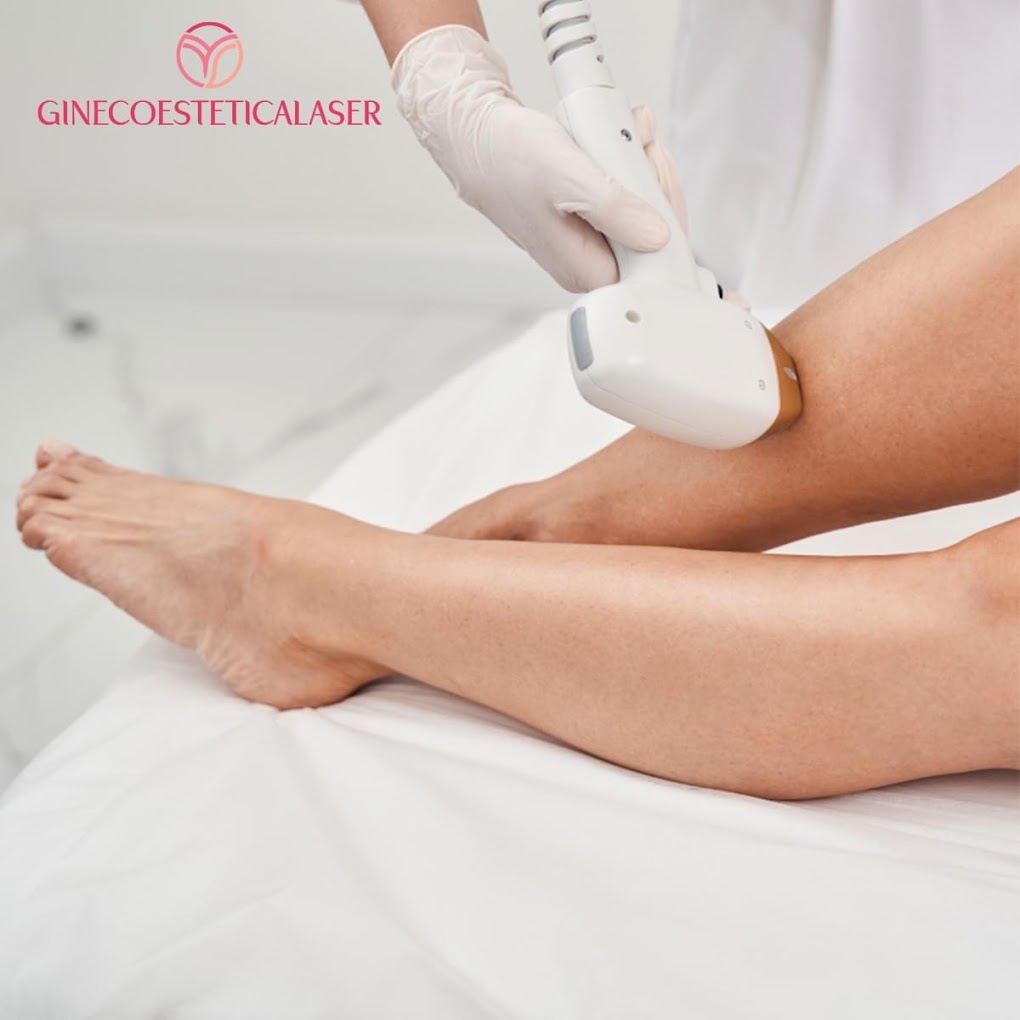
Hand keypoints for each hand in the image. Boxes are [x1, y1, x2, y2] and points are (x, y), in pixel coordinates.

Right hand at [393, 26, 682, 292]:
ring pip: (647, 211)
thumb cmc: (510, 158)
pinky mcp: (592, 221)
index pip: (654, 265)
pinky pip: (632, 197)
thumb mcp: (568, 178)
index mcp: (584, 271)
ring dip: (644, 166)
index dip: (666, 218)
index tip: (654, 177)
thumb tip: (656, 237)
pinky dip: (631, 163)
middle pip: (657, 237)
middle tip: (637, 148)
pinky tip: (616, 143)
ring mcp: (592, 242)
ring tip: (623, 137)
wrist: (480, 140)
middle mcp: (590, 264)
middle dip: (655, 183)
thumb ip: (614, 210)